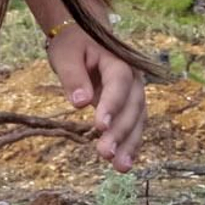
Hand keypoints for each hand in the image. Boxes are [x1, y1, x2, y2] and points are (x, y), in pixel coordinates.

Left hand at [46, 27, 146, 170]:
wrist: (85, 38)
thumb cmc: (73, 45)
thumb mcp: (66, 55)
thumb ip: (73, 77)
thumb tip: (80, 103)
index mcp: (118, 60)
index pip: (118, 83)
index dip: (112, 105)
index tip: (100, 126)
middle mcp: (133, 77)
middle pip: (132, 105)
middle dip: (121, 131)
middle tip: (105, 153)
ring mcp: (134, 92)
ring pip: (138, 119)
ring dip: (130, 143)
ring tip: (120, 167)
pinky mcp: (129, 106)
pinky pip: (134, 125)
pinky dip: (130, 144)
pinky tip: (124, 164)